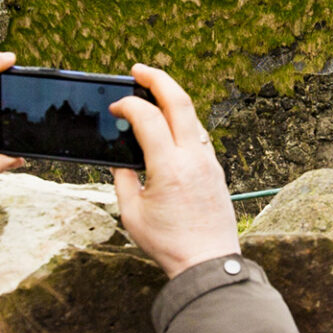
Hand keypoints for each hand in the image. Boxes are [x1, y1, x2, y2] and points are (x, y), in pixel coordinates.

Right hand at [110, 64, 241, 276]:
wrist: (207, 263)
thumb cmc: (168, 244)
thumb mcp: (131, 213)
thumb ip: (123, 180)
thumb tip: (121, 158)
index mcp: (169, 168)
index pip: (148, 118)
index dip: (128, 105)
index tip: (115, 108)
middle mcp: (193, 158)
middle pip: (180, 102)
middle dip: (158, 78)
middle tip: (139, 69)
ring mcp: (209, 162)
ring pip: (193, 116)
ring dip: (173, 99)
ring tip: (153, 93)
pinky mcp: (216, 170)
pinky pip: (199, 135)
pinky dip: (183, 122)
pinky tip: (169, 125)